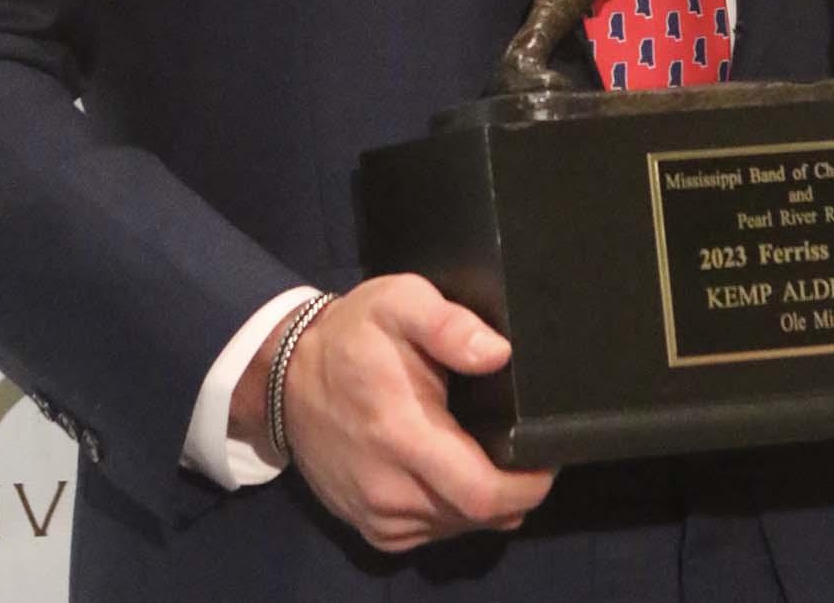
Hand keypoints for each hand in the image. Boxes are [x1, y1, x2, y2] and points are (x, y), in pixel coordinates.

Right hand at [279, 275, 555, 553]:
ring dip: (484, 500)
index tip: (547, 454)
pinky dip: (453, 509)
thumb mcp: (400, 302)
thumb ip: (449, 324)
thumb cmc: (352, 335)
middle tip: (524, 446)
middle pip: (480, 516)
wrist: (287, 377)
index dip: (528, 485)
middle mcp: (391, 491)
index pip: (484, 494)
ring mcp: (379, 517)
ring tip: (487, 451)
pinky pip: (433, 532)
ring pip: (459, 527)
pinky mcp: (372, 528)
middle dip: (515, 490)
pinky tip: (453, 470)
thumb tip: (498, 352)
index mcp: (404, 436)